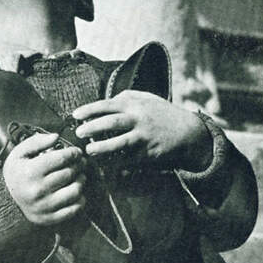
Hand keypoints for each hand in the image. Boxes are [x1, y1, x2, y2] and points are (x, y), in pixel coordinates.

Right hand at [3, 132, 86, 225]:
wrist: (6, 200)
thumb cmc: (17, 173)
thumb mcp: (19, 153)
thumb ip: (36, 141)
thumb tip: (56, 137)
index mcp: (30, 172)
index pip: (62, 158)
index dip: (74, 153)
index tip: (76, 152)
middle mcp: (38, 190)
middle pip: (70, 173)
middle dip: (78, 165)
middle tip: (79, 163)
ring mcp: (45, 206)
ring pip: (76, 191)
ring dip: (81, 181)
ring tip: (79, 176)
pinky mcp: (50, 218)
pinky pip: (74, 208)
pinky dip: (80, 199)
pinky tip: (75, 192)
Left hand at [73, 90, 212, 170]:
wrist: (187, 132)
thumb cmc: (163, 114)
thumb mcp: (147, 98)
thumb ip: (126, 97)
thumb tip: (105, 101)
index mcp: (135, 104)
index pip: (107, 105)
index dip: (89, 110)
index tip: (75, 115)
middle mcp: (139, 119)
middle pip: (111, 123)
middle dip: (92, 128)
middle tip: (79, 134)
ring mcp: (144, 137)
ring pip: (119, 143)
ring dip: (102, 148)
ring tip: (89, 151)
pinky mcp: (148, 153)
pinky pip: (128, 159)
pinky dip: (114, 162)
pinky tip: (103, 164)